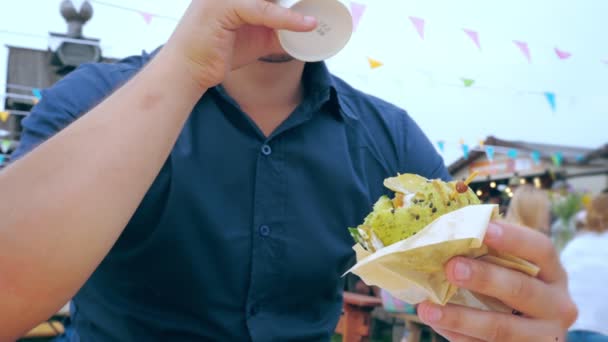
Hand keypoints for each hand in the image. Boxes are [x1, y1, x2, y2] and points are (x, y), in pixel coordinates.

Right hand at [162, 0, 316, 88]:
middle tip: (328, 0)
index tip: (319, 1)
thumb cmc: (217, 53)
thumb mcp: (256, 39)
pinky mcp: (223, 6)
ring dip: (298, 2)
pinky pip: (262, 10)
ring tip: (323, 6)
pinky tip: (306, 25)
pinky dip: (286, 18)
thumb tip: (306, 30)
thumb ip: (278, 30)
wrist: (188, 71)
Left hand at [417, 221, 577, 341]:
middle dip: (484, 278)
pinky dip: (458, 335)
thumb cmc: (510, 287)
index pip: (540, 249)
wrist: (525, 334)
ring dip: (460, 317)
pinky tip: (436, 323)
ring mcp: (542, 336)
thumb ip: (487, 253)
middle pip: (522, 289)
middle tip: (451, 268)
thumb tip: (443, 234)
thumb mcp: (511, 269)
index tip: (484, 229)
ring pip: (501, 328)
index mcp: (553, 273)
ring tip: (427, 309)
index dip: (513, 238)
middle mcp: (557, 305)